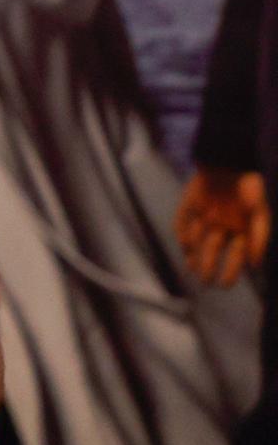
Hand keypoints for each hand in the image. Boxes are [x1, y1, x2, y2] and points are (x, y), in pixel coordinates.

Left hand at [175, 168, 268, 286]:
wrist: (230, 158)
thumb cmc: (250, 186)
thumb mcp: (261, 212)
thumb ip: (260, 238)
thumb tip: (255, 264)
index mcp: (240, 229)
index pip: (235, 258)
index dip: (230, 272)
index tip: (224, 286)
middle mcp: (221, 225)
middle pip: (213, 251)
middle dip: (209, 268)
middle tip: (205, 282)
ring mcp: (204, 215)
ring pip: (197, 240)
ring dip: (193, 255)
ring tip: (192, 269)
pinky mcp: (189, 204)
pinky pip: (182, 221)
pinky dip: (182, 232)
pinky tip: (185, 244)